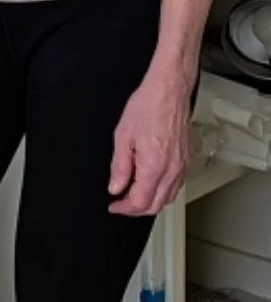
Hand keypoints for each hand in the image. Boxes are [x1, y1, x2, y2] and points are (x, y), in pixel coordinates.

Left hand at [107, 62, 192, 215]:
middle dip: (136, 209)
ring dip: (150, 202)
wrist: (169, 92)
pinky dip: (162, 191)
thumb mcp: (123, 135)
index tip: (114, 206)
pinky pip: (175, 186)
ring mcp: (182, 167)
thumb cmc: (148, 106)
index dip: (124, 208)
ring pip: (167, 198)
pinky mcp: (186, 161)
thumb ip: (119, 166)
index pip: (140, 202)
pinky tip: (150, 183)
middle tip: (120, 203)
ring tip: (132, 194)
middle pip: (155, 205)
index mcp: (154, 166)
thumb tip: (115, 186)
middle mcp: (172, 171)